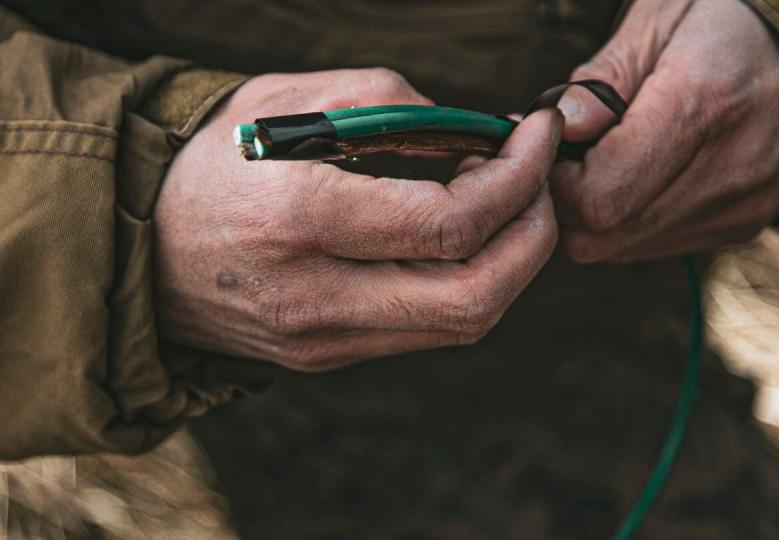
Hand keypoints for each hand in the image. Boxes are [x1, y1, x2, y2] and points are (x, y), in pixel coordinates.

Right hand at [155, 69, 561, 370]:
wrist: (139, 246)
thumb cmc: (216, 157)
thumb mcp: (291, 99)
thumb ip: (392, 107)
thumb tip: (478, 137)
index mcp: (298, 220)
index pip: (450, 224)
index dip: (518, 177)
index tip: (539, 133)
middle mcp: (315, 296)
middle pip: (476, 296)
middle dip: (535, 235)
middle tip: (541, 180)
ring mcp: (324, 339)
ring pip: (463, 322)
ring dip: (511, 261)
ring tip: (505, 200)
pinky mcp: (331, 356)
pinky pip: (428, 327)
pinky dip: (469, 279)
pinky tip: (462, 235)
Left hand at [552, 0, 778, 261]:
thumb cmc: (725, 17)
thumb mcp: (657, 19)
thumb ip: (600, 81)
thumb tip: (558, 129)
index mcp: (701, 105)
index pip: (599, 198)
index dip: (555, 183)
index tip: (551, 148)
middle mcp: (729, 170)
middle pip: (604, 234)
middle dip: (566, 204)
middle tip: (569, 157)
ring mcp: (741, 206)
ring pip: (624, 248)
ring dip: (597, 215)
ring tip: (610, 158)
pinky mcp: (745, 225)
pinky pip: (657, 245)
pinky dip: (632, 219)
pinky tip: (645, 173)